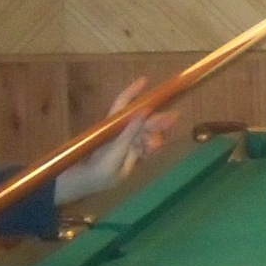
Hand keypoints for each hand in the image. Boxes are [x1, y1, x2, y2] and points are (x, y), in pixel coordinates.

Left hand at [57, 80, 180, 205]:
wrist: (90, 185)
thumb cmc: (99, 170)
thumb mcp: (116, 152)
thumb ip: (130, 133)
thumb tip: (143, 112)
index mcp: (113, 127)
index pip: (124, 103)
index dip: (133, 91)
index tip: (145, 80)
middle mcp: (120, 130)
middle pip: (142, 119)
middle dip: (158, 119)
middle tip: (175, 119)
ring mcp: (125, 141)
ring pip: (146, 132)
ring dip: (155, 137)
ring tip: (154, 147)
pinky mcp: (130, 151)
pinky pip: (145, 145)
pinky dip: (150, 148)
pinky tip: (149, 153)